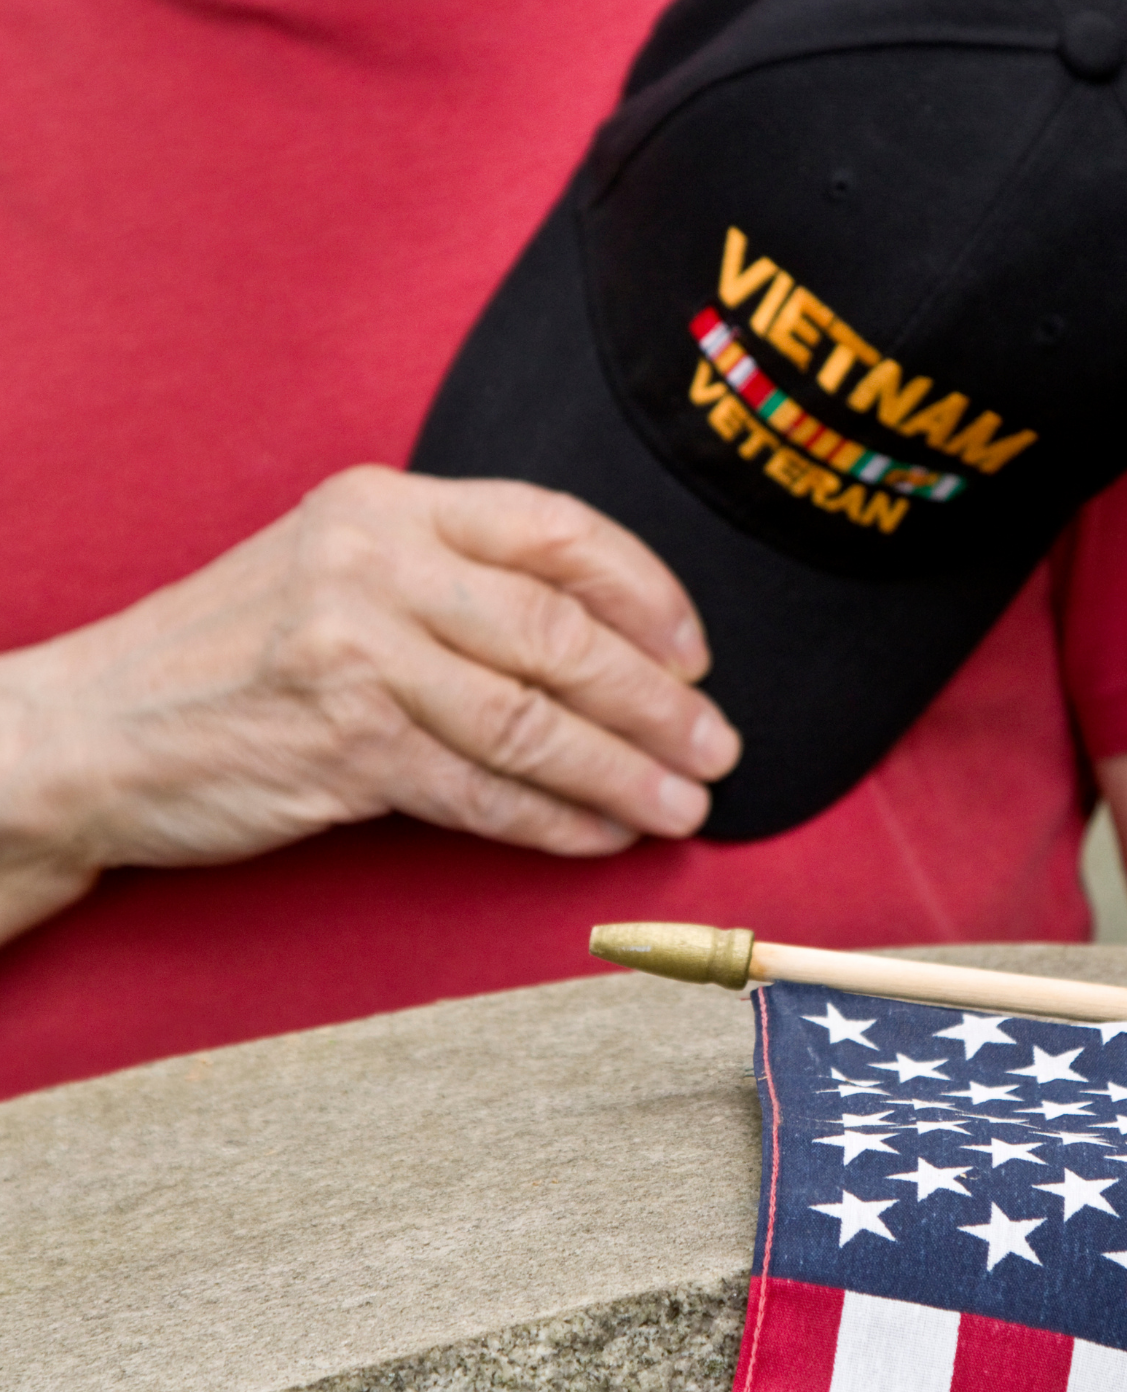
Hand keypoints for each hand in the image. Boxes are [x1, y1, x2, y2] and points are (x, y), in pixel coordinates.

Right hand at [0, 466, 739, 942]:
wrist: (93, 729)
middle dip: (657, 702)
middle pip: (562, 634)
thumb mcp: (342, 571)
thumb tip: (619, 646)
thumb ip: (459, 582)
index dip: (647, 595)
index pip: (558, 530)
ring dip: (624, 773)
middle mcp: (374, 563)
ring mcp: (354, 652)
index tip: (697, 655)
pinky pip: (481, 791)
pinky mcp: (339, 744)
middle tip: (717, 748)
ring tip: (683, 806)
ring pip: (532, 722)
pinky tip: (600, 835)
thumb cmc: (238, 654)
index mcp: (390, 504)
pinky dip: (552, 821)